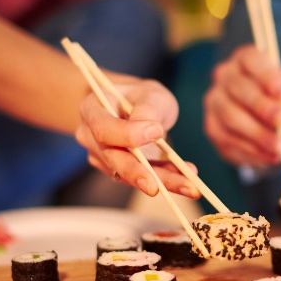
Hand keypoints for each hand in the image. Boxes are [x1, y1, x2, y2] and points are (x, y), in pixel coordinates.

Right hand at [75, 78, 199, 198]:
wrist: (133, 106)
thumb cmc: (140, 96)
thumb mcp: (149, 93)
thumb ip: (148, 109)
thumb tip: (151, 130)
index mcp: (93, 110)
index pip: (104, 128)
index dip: (127, 134)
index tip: (156, 131)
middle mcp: (91, 137)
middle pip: (113, 159)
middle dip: (137, 173)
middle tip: (156, 187)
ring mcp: (103, 157)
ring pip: (131, 174)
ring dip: (161, 181)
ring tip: (189, 187)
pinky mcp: (120, 171)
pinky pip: (143, 177)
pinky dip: (166, 180)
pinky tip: (186, 182)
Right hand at [203, 44, 280, 167]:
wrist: (277, 124)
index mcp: (246, 59)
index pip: (251, 60)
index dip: (268, 76)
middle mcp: (225, 76)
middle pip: (238, 88)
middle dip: (261, 106)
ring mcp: (215, 102)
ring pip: (230, 117)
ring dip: (256, 135)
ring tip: (279, 148)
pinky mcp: (213, 127)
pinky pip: (227, 140)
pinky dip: (250, 152)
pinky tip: (269, 157)